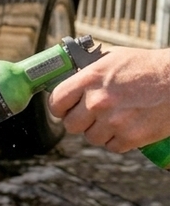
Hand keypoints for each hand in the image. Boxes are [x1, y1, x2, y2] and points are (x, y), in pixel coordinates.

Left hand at [47, 46, 169, 151]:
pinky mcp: (131, 137)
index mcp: (90, 79)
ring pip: (91, 137)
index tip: (64, 108)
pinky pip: (111, 147)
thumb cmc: (148, 67)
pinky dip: (118, 140)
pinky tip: (127, 127)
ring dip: (100, 131)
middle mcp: (98, 101)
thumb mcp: (113, 58)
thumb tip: (69, 77)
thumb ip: (88, 71)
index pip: (56, 101)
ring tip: (115, 119)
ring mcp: (114, 121)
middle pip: (71, 125)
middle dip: (80, 121)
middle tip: (91, 115)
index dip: (59, 107)